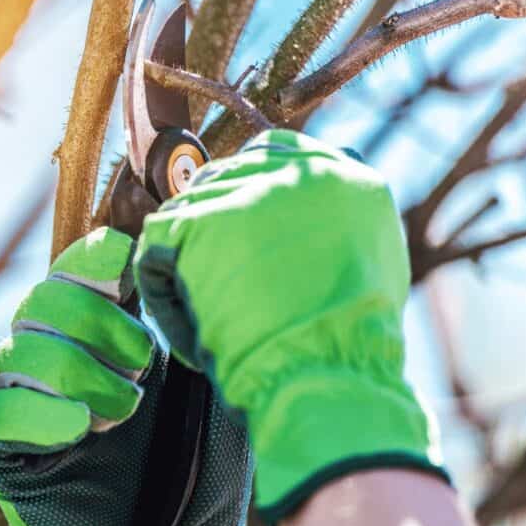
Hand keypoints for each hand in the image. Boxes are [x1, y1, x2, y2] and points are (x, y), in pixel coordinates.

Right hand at [0, 227, 252, 525]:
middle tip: (140, 366)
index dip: (92, 259)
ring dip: (71, 370)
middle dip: (91, 321)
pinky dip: (33, 413)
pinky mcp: (4, 460)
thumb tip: (180, 267)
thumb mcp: (216, 398)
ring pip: (12, 352)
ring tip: (121, 413)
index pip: (75, 272)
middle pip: (39, 302)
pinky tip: (78, 431)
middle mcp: (59, 368)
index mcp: (106, 342)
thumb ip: (196, 334)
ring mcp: (28, 413)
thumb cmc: (200, 487)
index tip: (127, 271)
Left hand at [134, 129, 448, 521]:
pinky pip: (154, 249)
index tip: (233, 233)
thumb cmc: (348, 347)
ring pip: (184, 214)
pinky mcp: (200, 221)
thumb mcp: (371, 266)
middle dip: (209, 231)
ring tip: (211, 319)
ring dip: (185, 266)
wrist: (328, 373)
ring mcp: (245, 192)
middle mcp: (295, 172)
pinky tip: (190, 330)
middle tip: (213, 285)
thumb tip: (300, 218)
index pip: (274, 153)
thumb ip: (335, 226)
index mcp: (343, 177)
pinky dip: (162, 295)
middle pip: (222, 178)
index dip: (245, 193)